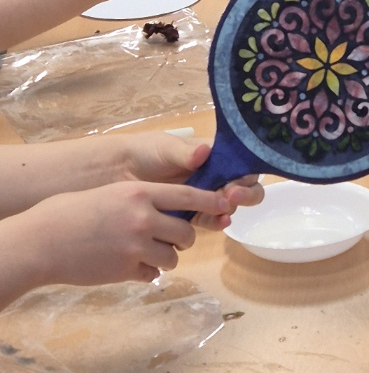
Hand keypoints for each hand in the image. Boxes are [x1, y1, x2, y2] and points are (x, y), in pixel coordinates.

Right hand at [13, 180, 238, 285]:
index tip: (226, 206)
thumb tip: (175, 209)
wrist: (46, 239)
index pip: (190, 196)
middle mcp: (144, 218)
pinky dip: (146, 273)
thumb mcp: (115, 194)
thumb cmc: (77, 211)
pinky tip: (128, 266)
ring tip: (146, 254)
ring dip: (165, 257)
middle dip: (183, 238)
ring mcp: (137, 246)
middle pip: (187, 232)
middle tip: (169, 238)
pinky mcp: (127, 270)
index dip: (211, 202)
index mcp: (142, 193)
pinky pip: (153, 274)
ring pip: (173, 257)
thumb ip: (145, 200)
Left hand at [118, 133, 263, 230]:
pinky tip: (218, 224)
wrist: (119, 173)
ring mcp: (204, 197)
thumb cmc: (146, 153)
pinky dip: (217, 222)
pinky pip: (210, 220)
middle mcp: (215, 176)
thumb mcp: (167, 148)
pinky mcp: (190, 215)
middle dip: (244, 194)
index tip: (236, 182)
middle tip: (232, 197)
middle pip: (243, 187)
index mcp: (215, 156)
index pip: (242, 164)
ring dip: (231, 210)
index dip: (245, 174)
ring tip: (223, 215)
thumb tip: (205, 152)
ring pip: (229, 205)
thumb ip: (186, 154)